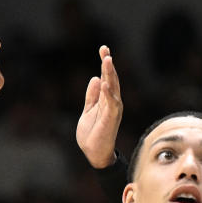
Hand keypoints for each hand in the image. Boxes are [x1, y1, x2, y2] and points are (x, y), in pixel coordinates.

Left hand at [76, 45, 122, 167]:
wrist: (94, 153)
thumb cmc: (92, 134)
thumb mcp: (88, 110)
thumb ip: (92, 96)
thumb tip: (95, 78)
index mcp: (106, 100)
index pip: (107, 78)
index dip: (105, 64)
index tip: (103, 49)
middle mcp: (112, 103)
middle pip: (112, 80)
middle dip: (108, 65)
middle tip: (105, 49)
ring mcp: (113, 111)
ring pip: (113, 88)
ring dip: (111, 74)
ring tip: (107, 60)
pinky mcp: (111, 119)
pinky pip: (111, 104)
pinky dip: (109, 93)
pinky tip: (105, 82)